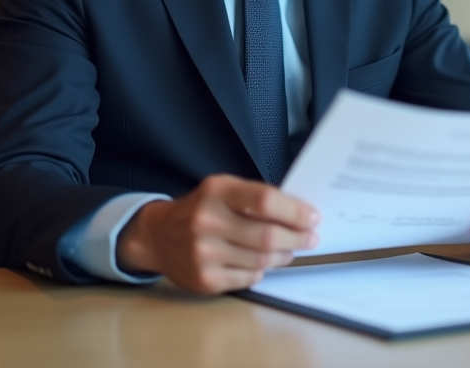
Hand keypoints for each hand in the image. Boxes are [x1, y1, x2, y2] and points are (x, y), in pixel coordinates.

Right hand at [115, 174, 319, 294]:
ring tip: (289, 251)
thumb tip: (297, 213)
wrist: (158, 236)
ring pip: (262, 260)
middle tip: (310, 238)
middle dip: (297, 238)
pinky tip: (260, 262)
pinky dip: (261, 270)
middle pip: (268, 236)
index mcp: (216, 192)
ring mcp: (204, 253)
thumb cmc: (198, 210)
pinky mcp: (204, 279)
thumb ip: (254, 197)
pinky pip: (248, 277)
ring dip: (283, 256)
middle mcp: (207, 222)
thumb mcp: (221, 190)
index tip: (311, 217)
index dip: (294, 212)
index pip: (265, 201)